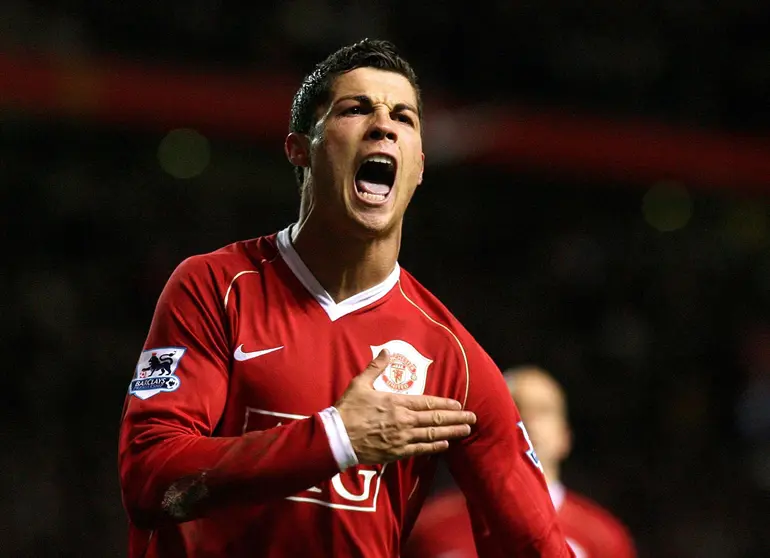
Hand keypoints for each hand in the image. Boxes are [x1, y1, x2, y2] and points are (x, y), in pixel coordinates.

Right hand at [335, 349, 476, 464]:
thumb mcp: (360, 384)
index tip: (459, 404)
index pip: (427, 403)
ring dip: (451, 432)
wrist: (336, 437)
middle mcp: (404, 420)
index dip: (445, 404)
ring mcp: (401, 438)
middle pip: (435, 420)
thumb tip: (386, 352)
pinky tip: (445, 445)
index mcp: (397, 402)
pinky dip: (434, 447)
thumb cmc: (348, 409)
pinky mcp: (396, 452)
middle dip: (456, 418)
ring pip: (432, 435)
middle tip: (473, 418)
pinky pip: (420, 450)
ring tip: (466, 430)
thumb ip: (376, 368)